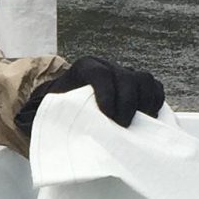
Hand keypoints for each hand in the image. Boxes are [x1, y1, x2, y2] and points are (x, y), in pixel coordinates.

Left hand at [20, 56, 165, 130]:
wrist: (69, 102)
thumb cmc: (61, 107)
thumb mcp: (52, 107)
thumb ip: (53, 114)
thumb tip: (44, 132)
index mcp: (85, 67)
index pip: (100, 74)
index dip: (107, 94)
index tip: (108, 117)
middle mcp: (108, 66)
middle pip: (126, 76)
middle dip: (126, 103)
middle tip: (121, 126)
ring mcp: (126, 73)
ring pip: (144, 79)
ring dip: (144, 102)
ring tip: (137, 123)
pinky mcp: (138, 85)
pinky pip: (154, 87)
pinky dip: (155, 101)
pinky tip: (148, 118)